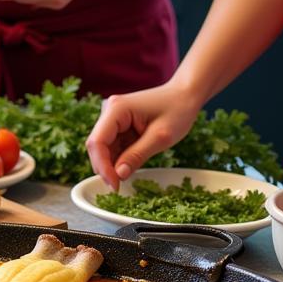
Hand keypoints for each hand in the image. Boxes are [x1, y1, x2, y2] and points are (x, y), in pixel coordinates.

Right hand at [85, 85, 199, 188]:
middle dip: (105, 167)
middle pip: (97, 146)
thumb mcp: (160, 138)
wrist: (185, 95)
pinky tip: (129, 164)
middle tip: (118, 186)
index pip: (97, 142)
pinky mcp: (117, 124)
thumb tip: (118, 175)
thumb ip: (136, 156)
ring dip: (112, 163)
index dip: (102, 166)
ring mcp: (112, 117)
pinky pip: (112, 145)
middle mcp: (109, 111)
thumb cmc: (177, 110)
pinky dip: (119, 158)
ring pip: (103, 148)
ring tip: (128, 174)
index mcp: (116, 109)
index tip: (114, 185)